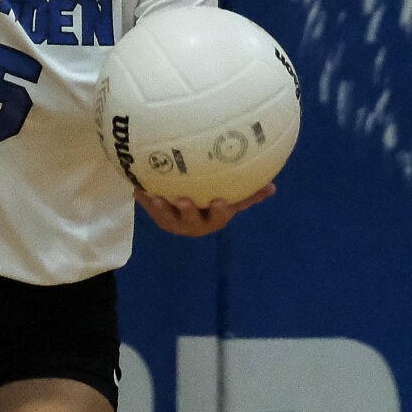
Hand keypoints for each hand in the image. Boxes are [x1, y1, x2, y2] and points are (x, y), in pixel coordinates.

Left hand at [134, 183, 275, 236]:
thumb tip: (273, 187)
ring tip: (156, 196)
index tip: (220, 200)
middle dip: (187, 212)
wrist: (189, 212)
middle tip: (183, 199)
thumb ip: (250, 195)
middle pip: (191, 222)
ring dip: (161, 209)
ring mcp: (175, 222)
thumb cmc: (215, 202)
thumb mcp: (233, 199)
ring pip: (167, 219)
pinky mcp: (159, 217)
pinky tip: (138, 187)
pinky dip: (144, 200)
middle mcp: (194, 225)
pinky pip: (150, 209)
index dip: (219, 211)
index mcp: (214, 218)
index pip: (219, 217)